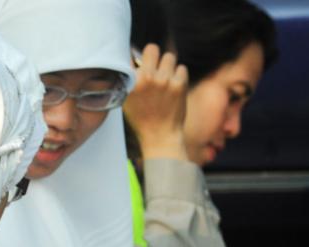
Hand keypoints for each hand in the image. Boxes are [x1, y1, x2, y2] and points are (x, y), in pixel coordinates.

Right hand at [123, 43, 189, 160]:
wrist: (160, 137)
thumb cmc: (142, 118)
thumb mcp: (127, 99)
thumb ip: (130, 78)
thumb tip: (135, 59)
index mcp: (132, 81)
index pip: (134, 54)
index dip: (139, 57)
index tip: (141, 62)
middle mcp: (148, 78)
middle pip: (153, 48)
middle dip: (154, 57)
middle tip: (155, 68)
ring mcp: (165, 80)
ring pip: (170, 57)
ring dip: (168, 66)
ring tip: (166, 80)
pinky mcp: (179, 85)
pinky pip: (182, 69)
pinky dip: (179, 76)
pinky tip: (174, 88)